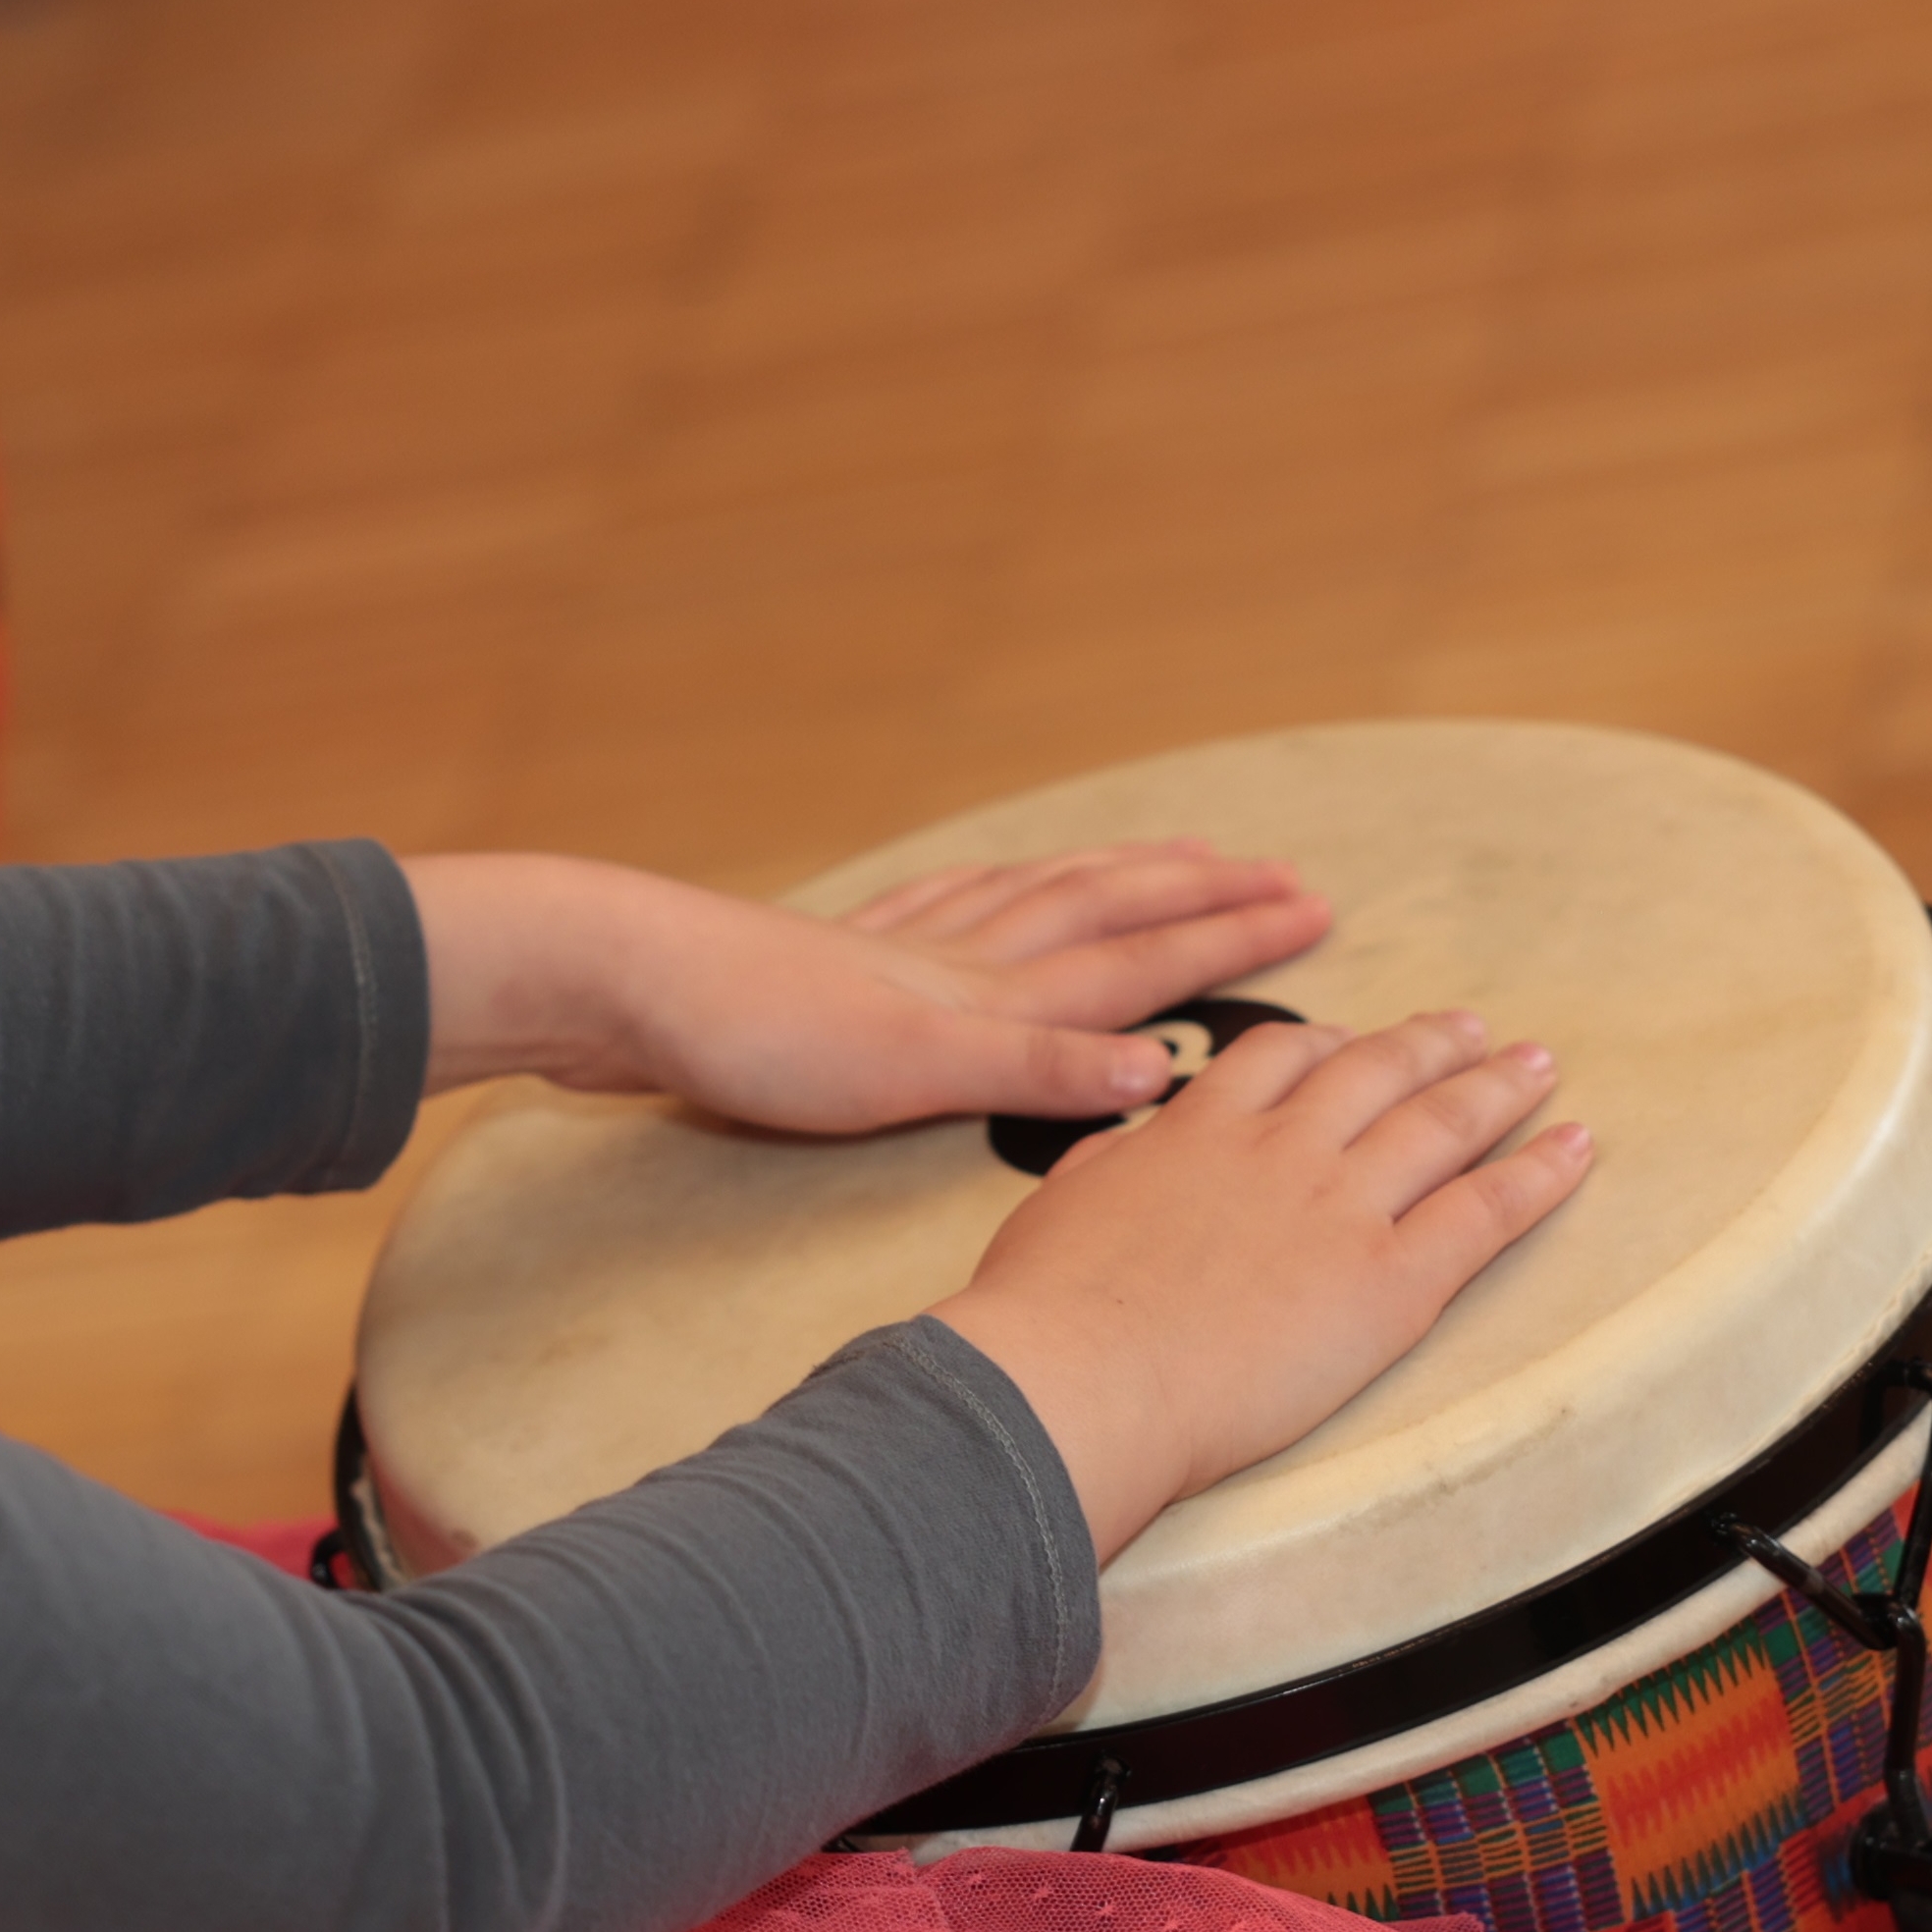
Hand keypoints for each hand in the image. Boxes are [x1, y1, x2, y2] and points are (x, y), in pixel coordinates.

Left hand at [408, 842, 1332, 1129]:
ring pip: (1031, 899)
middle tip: (1277, 871)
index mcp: (987, 997)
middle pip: (1099, 909)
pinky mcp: (832, 955)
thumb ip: (1031, 1075)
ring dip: (1109, 878)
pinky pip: (943, 907)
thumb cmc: (751, 1036)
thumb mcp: (904, 1075)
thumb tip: (1163, 1075)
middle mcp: (955, 961)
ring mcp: (892, 950)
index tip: (1314, 905)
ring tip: (1164, 856)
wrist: (618, 980)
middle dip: (1194, 893)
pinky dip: (990, 889)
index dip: (1227, 935)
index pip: (1136, 959)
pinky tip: (984, 885)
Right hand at [929, 1012, 1592, 1559]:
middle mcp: (1279, 1149)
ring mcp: (1341, 1207)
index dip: (1328, 1043)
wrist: (1084, 1376)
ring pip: (1440, 1124)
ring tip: (1536, 1065)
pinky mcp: (1391, 1280)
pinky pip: (1485, 1213)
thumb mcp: (1054, 1210)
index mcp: (1195, 1131)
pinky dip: (1540, 1175)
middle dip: (1427, 1045)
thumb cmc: (1045, 1311)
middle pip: (1373, 1071)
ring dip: (1496, 1088)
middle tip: (1469, 1030)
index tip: (1353, 1040)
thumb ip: (1103, 1169)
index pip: (1278, 1057)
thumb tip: (1120, 1153)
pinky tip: (1578, 1147)